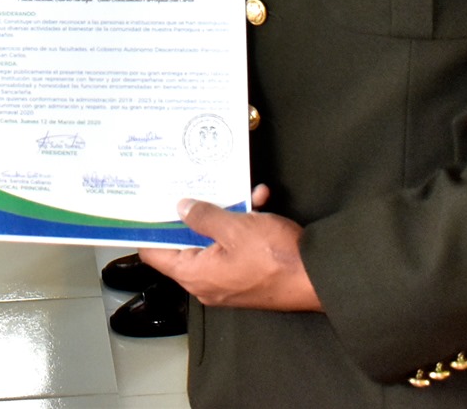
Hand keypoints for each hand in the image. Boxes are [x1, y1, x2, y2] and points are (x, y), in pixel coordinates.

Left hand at [139, 186, 320, 311]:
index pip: (154, 254)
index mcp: (196, 275)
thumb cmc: (277, 257)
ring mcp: (230, 279)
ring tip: (237, 190)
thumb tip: (181, 208)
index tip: (144, 204)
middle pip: (185, 243)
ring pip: (216, 239)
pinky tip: (260, 200)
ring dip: (226, 213)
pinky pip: (238, 246)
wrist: (322, 279)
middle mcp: (208, 282)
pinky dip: (246, 224)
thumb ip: (204, 216)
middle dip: (192, 212)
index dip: (148, 228)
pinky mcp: (250, 274)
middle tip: (188, 185)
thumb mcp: (235, 227)